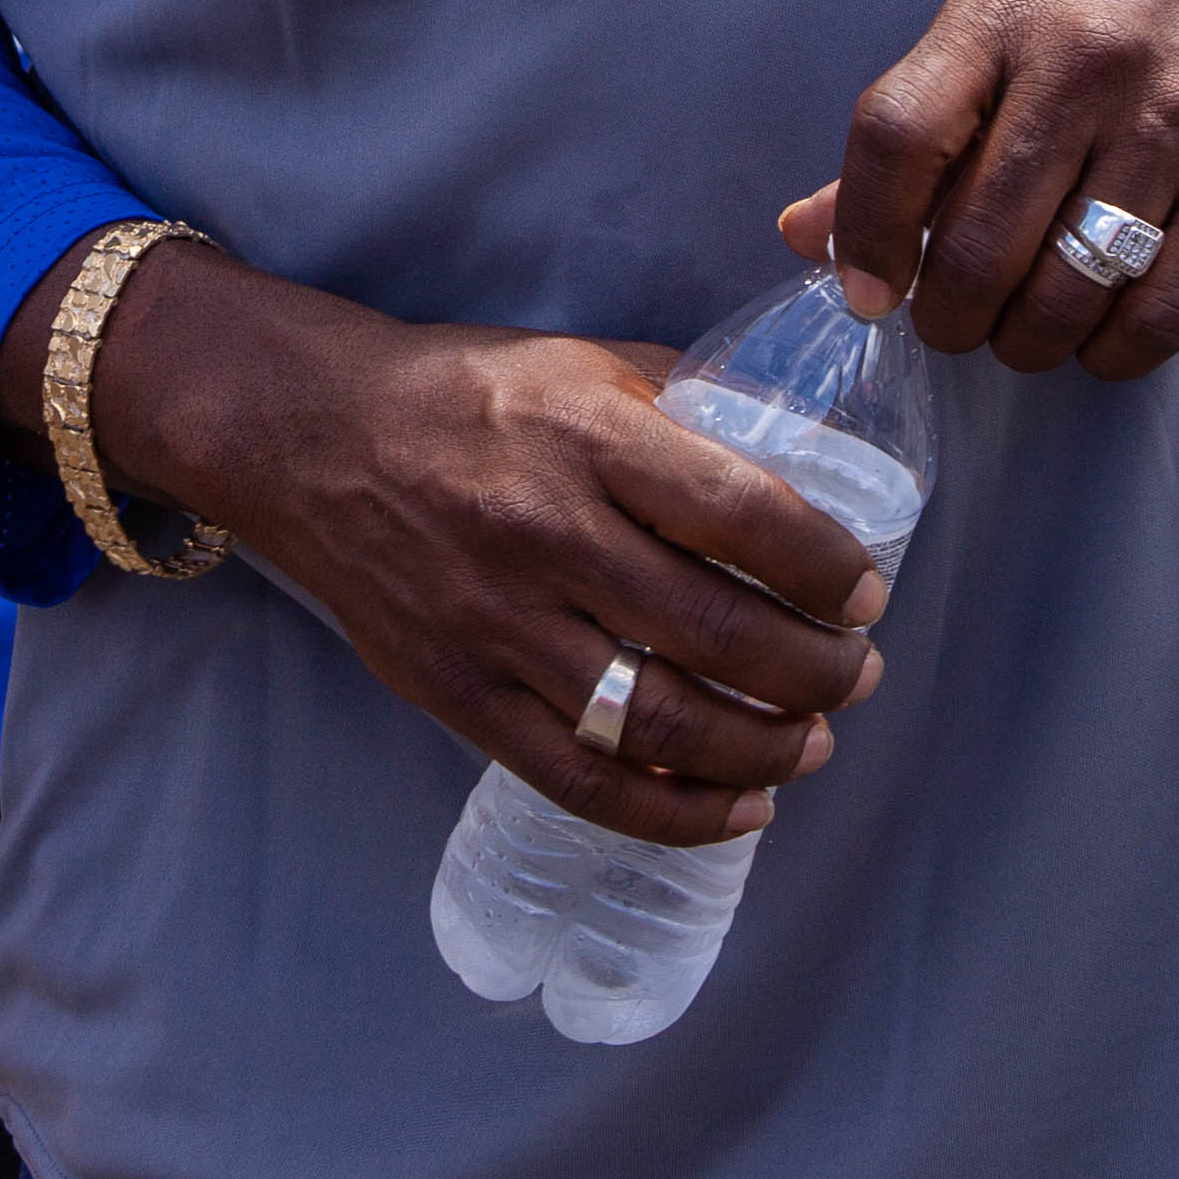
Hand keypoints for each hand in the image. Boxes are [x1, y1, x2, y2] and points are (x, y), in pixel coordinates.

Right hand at [38, 261, 891, 851]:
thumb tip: (802, 459)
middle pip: (716, 632)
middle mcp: (545, 534)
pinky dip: (676, 813)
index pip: (742, 514)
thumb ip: (686, 411)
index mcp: (587, 437)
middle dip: (816, 669)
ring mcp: (497, 626)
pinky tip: (740, 809)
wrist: (312, 438)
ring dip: (763, 750)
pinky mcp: (459, 694)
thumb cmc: (465, 394)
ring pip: (660, 723)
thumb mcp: (583, 364)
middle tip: (858, 672)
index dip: (826, 568)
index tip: (866, 592)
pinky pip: (583, 780)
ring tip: (811, 740)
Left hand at [782, 0, 1178, 383]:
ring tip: (1024, 329)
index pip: (899, 134)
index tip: (868, 288)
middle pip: (980, 241)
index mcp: (1008, 13)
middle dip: (949, 315)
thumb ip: (915, 122)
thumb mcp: (1007, 6)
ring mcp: (1178, 128)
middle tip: (956, 320)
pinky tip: (1100, 334)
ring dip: (1028, 342)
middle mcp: (1089, 66)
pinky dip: (1112, 353)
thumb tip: (806, 234)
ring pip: (1067, 294)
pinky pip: (1162, 316)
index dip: (864, 234)